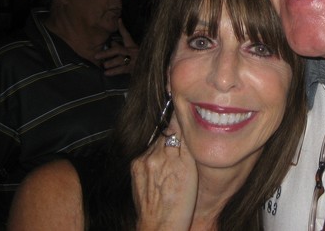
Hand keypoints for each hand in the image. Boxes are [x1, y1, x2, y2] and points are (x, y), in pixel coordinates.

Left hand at [95, 18, 138, 75]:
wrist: (151, 67)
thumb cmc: (139, 59)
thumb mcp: (132, 52)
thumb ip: (122, 47)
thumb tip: (112, 43)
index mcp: (133, 46)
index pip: (127, 35)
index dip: (122, 28)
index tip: (119, 20)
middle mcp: (133, 52)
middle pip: (118, 50)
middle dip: (107, 53)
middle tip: (96, 55)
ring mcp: (133, 60)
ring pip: (120, 60)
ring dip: (111, 63)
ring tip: (104, 65)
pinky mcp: (133, 68)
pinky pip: (121, 70)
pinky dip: (113, 72)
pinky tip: (106, 73)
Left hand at [131, 116, 197, 230]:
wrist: (159, 227)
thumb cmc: (181, 204)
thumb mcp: (190, 172)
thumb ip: (186, 145)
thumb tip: (184, 120)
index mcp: (168, 155)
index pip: (174, 125)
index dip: (180, 117)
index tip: (186, 106)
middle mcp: (151, 156)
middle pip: (165, 134)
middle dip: (175, 134)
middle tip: (184, 141)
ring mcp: (140, 163)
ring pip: (157, 144)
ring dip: (165, 147)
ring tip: (175, 161)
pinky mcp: (134, 169)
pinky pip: (148, 155)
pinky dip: (156, 157)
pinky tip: (164, 170)